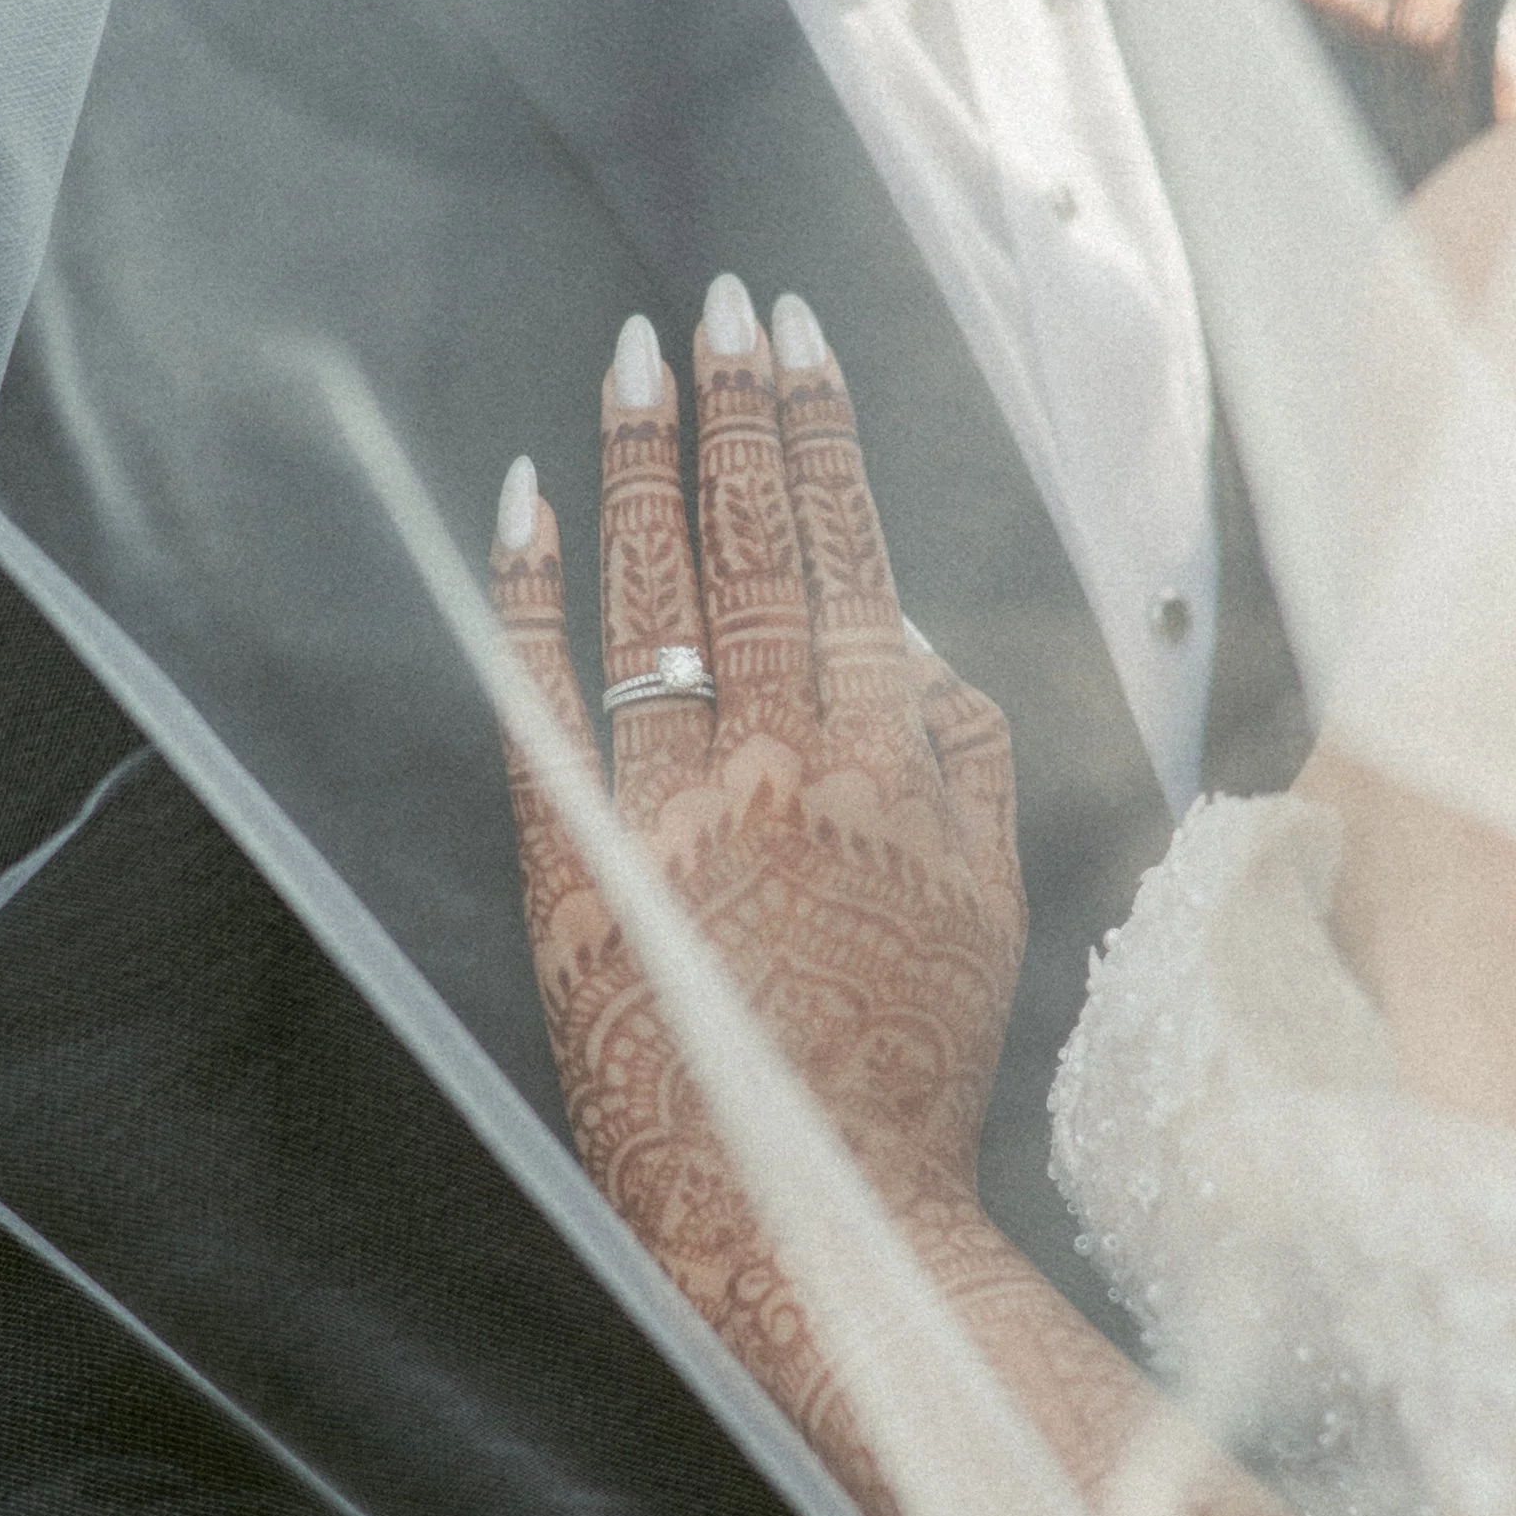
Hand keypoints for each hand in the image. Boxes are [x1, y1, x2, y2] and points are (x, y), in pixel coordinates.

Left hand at [487, 272, 1025, 1350]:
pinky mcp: (580, 876)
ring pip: (649, 600)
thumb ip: (964, 753)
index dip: (818, 429)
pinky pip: (544, 708)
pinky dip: (528, 599)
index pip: (851, 552)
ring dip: (638, 467)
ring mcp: (671, 816)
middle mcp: (778, 766)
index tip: (794, 330)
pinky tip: (520, 507)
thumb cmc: (912, 1066)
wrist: (809, 1212)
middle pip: (752, 547)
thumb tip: (919, 634)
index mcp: (889, 764)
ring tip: (630, 361)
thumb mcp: (994, 904)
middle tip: (714, 303)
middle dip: (732, 409)